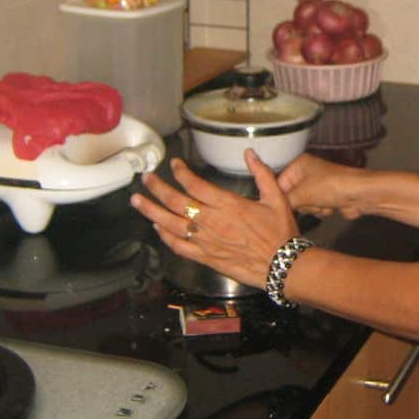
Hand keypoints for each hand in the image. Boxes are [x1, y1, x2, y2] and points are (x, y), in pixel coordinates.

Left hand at [131, 151, 297, 290]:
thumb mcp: (277, 198)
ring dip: (152, 211)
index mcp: (229, 205)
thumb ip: (262, 173)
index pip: (196, 185)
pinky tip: (156, 228)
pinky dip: (165, 237)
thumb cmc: (280, 232)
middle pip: (177, 203)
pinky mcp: (206, 258)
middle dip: (158, 188)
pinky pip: (179, 247)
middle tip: (145, 178)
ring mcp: (206, 241)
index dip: (182, 173)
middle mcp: (213, 222)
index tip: (174, 164)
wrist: (281, 266)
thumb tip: (250, 152)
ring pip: (171, 224)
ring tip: (137, 201)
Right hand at [275, 152, 364, 219]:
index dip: (282, 197)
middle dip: (302, 204)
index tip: (285, 205)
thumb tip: (272, 209)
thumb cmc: (334, 185)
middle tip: (311, 200)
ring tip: (323, 202)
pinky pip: (314, 209)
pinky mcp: (325, 197)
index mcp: (298, 164)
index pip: (278, 184)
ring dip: (313, 208)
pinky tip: (330, 206)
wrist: (359, 194)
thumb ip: (283, 201)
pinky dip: (321, 211)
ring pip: (303, 205)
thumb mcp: (302, 193)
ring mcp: (317, 185)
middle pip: (291, 197)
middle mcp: (306, 173)